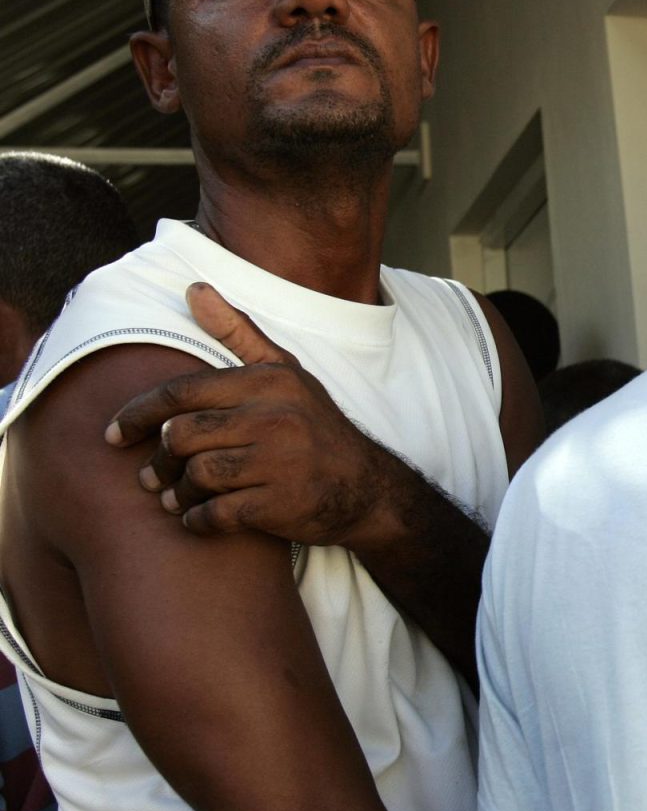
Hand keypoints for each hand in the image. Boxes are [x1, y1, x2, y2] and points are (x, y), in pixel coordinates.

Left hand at [107, 282, 401, 544]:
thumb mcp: (286, 373)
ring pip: (196, 475)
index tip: (113, 434)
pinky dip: (199, 521)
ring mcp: (279, 460)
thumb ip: (237, 333)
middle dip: (158, 461)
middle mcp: (275, 416)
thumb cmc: (316, 428)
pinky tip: (201, 519)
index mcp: (268, 381)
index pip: (182, 392)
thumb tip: (194, 289)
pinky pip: (217, 514)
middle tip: (152, 476)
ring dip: (177, 494)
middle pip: (181, 435)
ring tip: (177, 499)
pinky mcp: (280, 502)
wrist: (367, 487)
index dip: (137, 414)